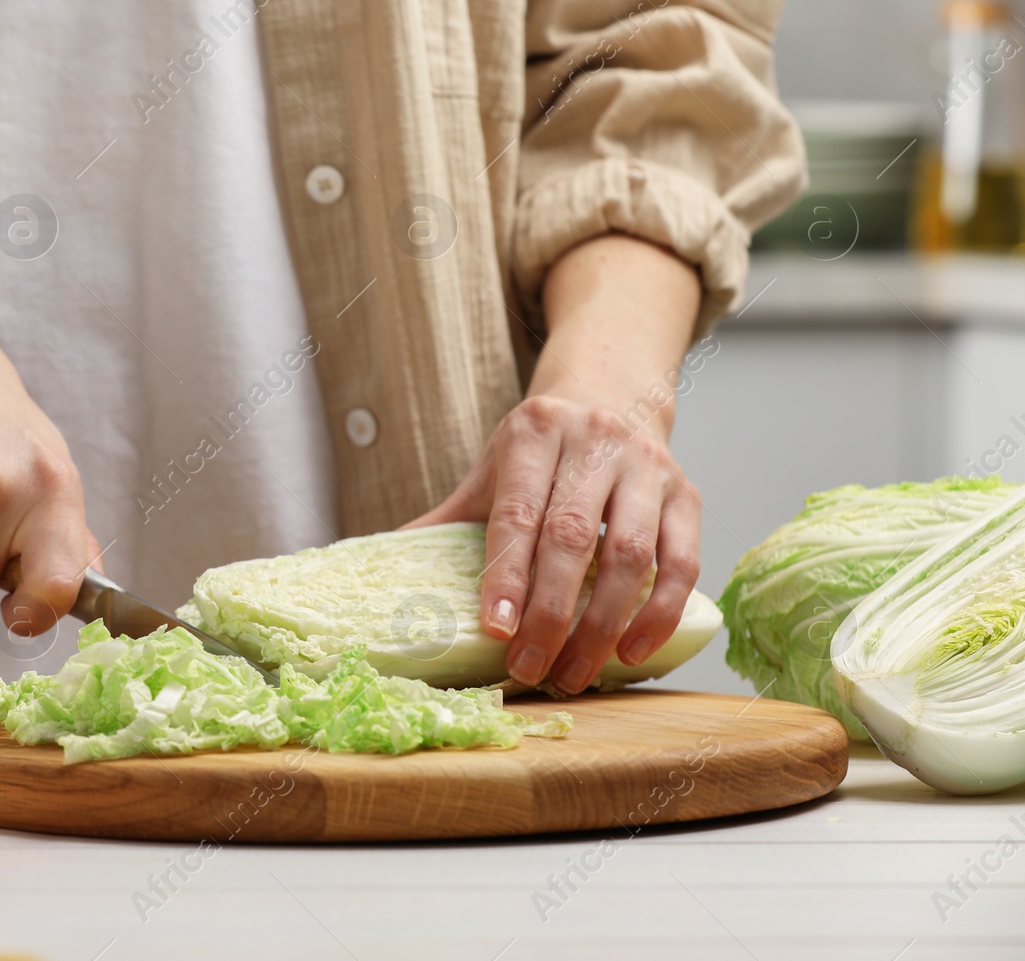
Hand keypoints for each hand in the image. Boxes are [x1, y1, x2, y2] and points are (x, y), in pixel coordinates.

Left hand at [405, 234, 704, 692]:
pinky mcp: (688, 494)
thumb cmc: (538, 451)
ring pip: (631, 555)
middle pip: (573, 538)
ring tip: (575, 673)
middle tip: (531, 669)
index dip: (506, 576)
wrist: (610, 394)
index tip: (496, 631)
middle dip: (551, 613)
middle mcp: (594, 442)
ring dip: (604, 624)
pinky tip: (632, 651)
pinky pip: (683, 561)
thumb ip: (446, 521)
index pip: (517, 514)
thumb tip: (378, 572)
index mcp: (533, 433)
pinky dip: (660, 612)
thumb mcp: (488, 472)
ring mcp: (647, 467)